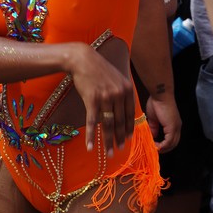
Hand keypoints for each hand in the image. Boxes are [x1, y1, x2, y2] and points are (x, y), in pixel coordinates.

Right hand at [68, 40, 134, 154]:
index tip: (128, 139)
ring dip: (108, 141)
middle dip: (120, 138)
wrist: (82, 59)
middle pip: (120, 122)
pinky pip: (93, 122)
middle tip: (119, 150)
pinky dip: (91, 136)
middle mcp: (118, 94)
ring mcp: (105, 97)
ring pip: (108, 125)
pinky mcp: (92, 100)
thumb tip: (125, 111)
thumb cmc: (99, 69)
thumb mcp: (116, 78)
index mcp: (127, 89)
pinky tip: (90, 147)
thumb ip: (122, 93)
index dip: (128, 128)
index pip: (130, 114)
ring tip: (108, 152)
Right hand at [144, 90, 180, 151]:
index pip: (171, 138)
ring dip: (163, 148)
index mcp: (173, 124)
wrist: (160, 95)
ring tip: (154, 148)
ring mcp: (176, 127)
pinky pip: (169, 141)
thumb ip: (154, 128)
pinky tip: (156, 145)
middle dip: (165, 148)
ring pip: (172, 144)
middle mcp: (177, 127)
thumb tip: (153, 136)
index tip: (155, 145)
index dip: (164, 144)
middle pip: (174, 143)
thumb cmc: (156, 102)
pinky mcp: (172, 127)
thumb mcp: (153, 118)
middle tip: (155, 149)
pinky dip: (163, 146)